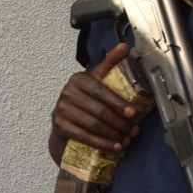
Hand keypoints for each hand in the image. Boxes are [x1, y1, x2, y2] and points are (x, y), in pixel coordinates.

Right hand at [49, 43, 141, 159]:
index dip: (118, 104)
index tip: (133, 114)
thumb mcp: (96, 79)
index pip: (102, 92)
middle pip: (99, 111)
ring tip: (126, 140)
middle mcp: (67, 92)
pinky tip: (113, 147)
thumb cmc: (86, 99)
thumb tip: (126, 46)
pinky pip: (83, 136)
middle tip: (133, 131)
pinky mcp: (59, 125)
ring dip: (112, 135)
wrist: (64, 120)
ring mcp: (61, 110)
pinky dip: (101, 143)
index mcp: (78, 79)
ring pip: (93, 125)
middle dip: (119, 123)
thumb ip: (110, 63)